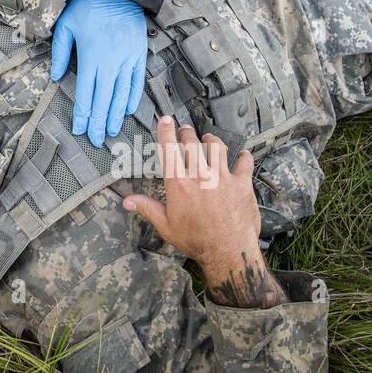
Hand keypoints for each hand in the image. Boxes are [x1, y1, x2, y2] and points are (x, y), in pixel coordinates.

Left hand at [49, 0, 146, 145]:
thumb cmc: (88, 6)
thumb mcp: (66, 25)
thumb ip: (60, 52)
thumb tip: (57, 77)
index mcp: (91, 56)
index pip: (86, 93)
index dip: (83, 114)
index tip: (80, 129)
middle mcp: (111, 62)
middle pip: (104, 99)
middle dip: (99, 122)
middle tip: (96, 140)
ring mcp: (128, 59)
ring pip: (121, 94)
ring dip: (116, 115)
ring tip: (111, 131)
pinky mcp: (139, 55)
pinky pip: (137, 82)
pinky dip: (133, 98)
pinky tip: (127, 110)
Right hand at [122, 117, 284, 308]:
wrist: (227, 252)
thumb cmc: (196, 240)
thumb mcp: (166, 226)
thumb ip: (147, 208)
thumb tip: (127, 201)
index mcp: (179, 183)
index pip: (169, 149)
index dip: (166, 131)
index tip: (166, 120)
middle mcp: (200, 175)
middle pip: (193, 143)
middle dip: (187, 132)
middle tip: (186, 129)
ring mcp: (223, 177)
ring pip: (217, 147)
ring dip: (212, 140)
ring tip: (209, 139)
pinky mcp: (241, 184)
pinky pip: (244, 163)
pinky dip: (244, 157)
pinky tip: (243, 155)